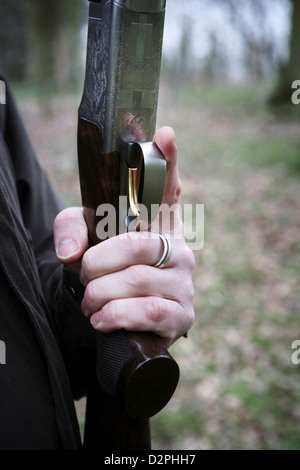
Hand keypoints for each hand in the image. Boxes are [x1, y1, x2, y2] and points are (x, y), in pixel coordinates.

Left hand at [54, 126, 194, 346]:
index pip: (167, 188)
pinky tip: (102, 319)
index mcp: (157, 224)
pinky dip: (117, 315)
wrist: (118, 317)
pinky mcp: (182, 314)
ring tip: (91, 301)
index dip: (168, 162)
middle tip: (85, 275)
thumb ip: (71, 229)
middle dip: (97, 264)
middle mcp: (178, 247)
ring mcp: (184, 282)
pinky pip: (149, 311)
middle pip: (136, 245)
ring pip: (137, 279)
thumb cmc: (107, 272)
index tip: (164, 134)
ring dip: (101, 293)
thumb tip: (71, 251)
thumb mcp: (86, 242)